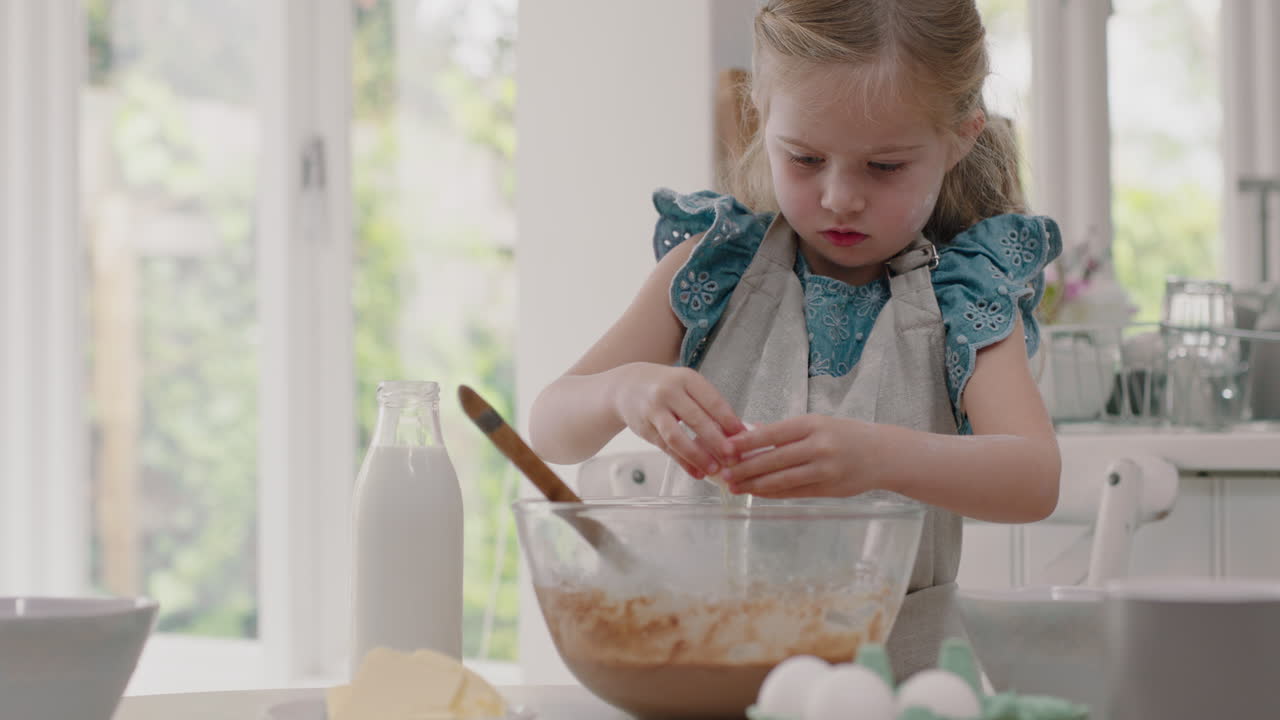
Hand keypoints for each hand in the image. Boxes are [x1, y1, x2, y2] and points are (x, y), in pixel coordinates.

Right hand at [610, 363, 745, 478]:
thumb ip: (708, 406)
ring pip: (677, 437)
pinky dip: (683, 462)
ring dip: (698, 456)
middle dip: (717, 441)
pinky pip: (666, 448)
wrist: (627, 386)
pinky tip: (697, 472)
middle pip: (696, 420)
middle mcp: (669, 392)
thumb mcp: (687, 386)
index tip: (744, 437)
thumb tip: (737, 433)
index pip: (712, 401)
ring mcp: (654, 410)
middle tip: (733, 458)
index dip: (729, 421)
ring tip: (714, 469)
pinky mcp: (645, 428)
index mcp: (686, 379)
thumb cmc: (667, 388)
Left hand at [722, 415, 883, 497]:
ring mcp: (824, 470)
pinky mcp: (828, 489)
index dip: (746, 443)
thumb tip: (750, 432)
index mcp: (812, 425)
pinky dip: (772, 493)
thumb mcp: (818, 423)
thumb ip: (785, 431)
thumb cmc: (846, 435)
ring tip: (735, 487)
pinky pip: (794, 493)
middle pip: (773, 460)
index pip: (772, 434)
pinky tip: (757, 493)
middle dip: (745, 469)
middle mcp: (818, 446)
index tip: (725, 449)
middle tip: (724, 475)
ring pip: (781, 480)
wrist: (883, 455)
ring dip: (755, 485)